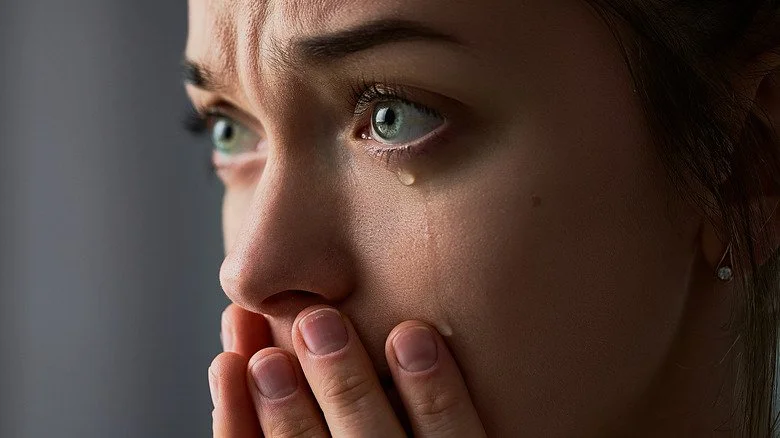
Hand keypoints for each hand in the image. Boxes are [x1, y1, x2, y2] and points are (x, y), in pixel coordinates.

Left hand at [208, 304, 485, 436]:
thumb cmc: (430, 433)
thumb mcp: (468, 427)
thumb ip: (464, 399)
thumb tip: (449, 322)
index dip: (437, 399)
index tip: (413, 335)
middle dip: (342, 391)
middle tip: (317, 322)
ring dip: (280, 412)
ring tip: (260, 352)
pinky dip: (234, 422)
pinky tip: (226, 366)